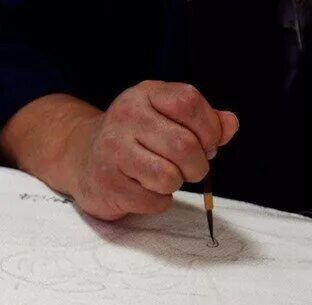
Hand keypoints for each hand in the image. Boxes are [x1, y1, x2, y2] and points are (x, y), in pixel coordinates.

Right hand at [0, 83, 239, 220]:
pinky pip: (153, 200)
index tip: (208, 144)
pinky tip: (145, 190)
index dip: (209, 128)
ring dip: (176, 184)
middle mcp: (124, 118)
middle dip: (197, 165)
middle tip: (190, 170)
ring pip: (168, 176)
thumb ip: (202, 121)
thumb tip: (230, 126)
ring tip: (165, 178)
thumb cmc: (134, 138)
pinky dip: (158, 201)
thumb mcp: (165, 117)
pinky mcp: (107, 183)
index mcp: (143, 95)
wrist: (81, 157)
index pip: (188, 102)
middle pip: (183, 145)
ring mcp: (112, 151)